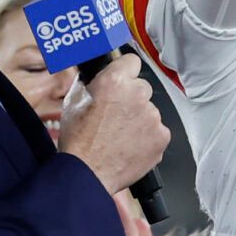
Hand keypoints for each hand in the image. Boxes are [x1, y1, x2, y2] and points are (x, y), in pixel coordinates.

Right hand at [58, 54, 169, 193]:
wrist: (86, 174)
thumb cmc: (78, 141)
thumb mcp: (74, 101)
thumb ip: (92, 82)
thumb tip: (99, 74)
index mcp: (115, 82)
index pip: (131, 61)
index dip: (125, 71)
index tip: (123, 78)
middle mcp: (137, 95)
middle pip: (142, 87)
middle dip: (131, 98)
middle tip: (116, 116)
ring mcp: (152, 116)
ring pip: (149, 110)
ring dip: (139, 119)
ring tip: (119, 136)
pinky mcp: (161, 136)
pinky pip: (157, 130)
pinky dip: (147, 137)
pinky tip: (130, 146)